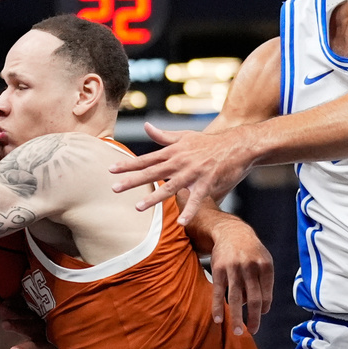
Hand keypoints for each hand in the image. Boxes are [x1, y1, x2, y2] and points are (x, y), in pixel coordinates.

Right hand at [0, 301, 60, 348]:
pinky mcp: (39, 314)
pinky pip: (27, 311)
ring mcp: (43, 328)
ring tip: (4, 325)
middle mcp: (47, 343)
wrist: (69, 332)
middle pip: (35, 347)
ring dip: (18, 325)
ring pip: (30, 326)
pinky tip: (1, 307)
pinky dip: (15, 310)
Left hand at [110, 123, 252, 223]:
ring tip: (138, 207)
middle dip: (132, 180)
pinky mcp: (208, 182)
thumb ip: (163, 136)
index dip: (128, 164)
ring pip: (170, 187)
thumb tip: (146, 127)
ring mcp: (193, 172)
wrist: (236, 144)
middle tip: (114, 188)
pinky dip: (189, 210)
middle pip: (152, 172)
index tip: (111, 170)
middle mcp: (180, 161)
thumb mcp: (184, 136)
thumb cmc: (209, 142)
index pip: (145, 159)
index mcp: (173, 152)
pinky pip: (196, 199)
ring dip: (154, 198)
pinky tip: (180, 222)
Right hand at [206, 218, 272, 335]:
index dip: (264, 308)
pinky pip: (219, 292)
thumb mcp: (264, 260)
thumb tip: (262, 309)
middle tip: (253, 331)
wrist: (232, 232)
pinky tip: (218, 319)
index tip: (261, 314)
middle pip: (254, 299)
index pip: (266, 294)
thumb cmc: (251, 251)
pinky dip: (218, 307)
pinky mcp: (219, 269)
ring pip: (236, 298)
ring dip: (236, 317)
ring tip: (237, 331)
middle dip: (254, 318)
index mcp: (265, 266)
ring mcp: (234, 268)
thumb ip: (265, 283)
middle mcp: (250, 267)